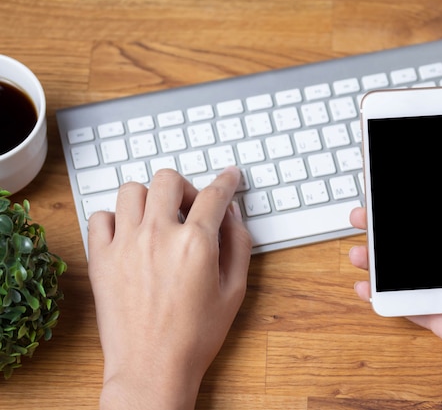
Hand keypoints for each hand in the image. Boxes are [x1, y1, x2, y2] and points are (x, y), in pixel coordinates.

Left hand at [87, 167, 250, 409]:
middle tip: (190, 207)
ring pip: (132, 190)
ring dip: (150, 198)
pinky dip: (116, 218)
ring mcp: (125, 245)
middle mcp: (159, 236)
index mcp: (196, 244)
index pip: (214, 194)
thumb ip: (239, 245)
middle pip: (168, 180)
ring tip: (158, 218)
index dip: (226, 180)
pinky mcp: (101, 259)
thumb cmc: (194, 337)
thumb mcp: (234, 291)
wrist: (152, 368)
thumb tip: (232, 215)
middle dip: (185, 186)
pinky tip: (129, 234)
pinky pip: (100, 216)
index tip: (229, 176)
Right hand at [349, 159, 441, 408]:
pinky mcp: (441, 316)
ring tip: (358, 251)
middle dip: (387, 225)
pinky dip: (383, 296)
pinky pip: (405, 303)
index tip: (394, 183)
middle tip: (364, 215)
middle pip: (416, 237)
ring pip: (405, 268)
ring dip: (378, 259)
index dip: (419, 196)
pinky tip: (366, 287)